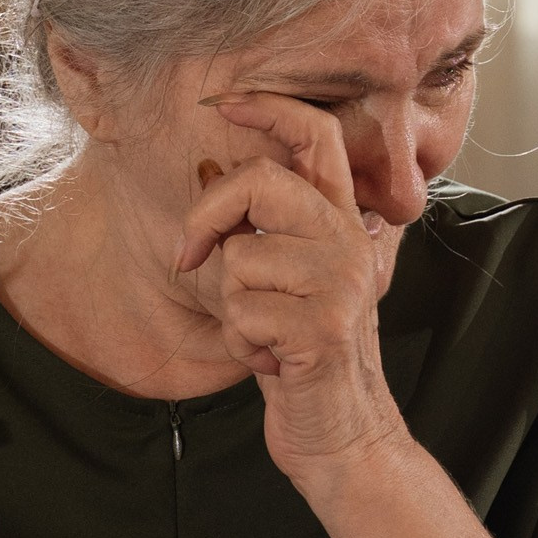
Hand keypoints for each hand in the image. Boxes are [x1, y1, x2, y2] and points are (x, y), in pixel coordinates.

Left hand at [173, 95, 407, 486]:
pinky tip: (271, 361)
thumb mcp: (295, 282)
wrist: (344, 435)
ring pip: (239, 260)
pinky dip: (241, 344)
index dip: (269, 107)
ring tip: (265, 333)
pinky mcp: (323, 327)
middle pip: (259, 181)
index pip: (317, 136)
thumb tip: (210, 175)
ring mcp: (340, 283)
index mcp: (341, 222)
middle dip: (207, 219)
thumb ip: (269, 231)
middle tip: (190, 256)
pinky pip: (242, 313)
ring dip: (232, 307)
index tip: (223, 103)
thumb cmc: (304, 358)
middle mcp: (348, 241)